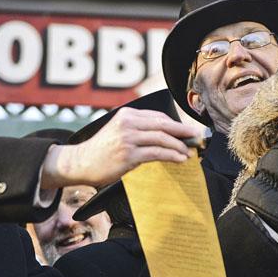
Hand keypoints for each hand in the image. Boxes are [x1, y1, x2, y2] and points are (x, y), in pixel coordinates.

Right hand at [40, 108, 200, 188]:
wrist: (80, 162)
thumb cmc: (101, 150)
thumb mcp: (118, 131)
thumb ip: (138, 129)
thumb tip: (166, 135)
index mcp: (127, 114)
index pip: (158, 117)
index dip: (176, 124)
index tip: (188, 131)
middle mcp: (128, 123)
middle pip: (163, 125)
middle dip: (184, 132)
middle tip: (197, 137)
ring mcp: (128, 138)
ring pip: (162, 138)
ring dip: (179, 146)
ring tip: (189, 152)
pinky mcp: (128, 154)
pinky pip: (156, 153)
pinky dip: (172, 155)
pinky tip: (180, 159)